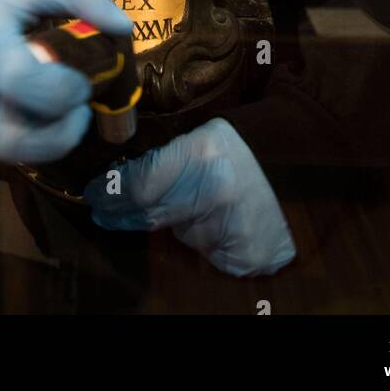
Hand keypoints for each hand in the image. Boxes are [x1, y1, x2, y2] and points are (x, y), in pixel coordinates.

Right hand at [0, 0, 133, 162]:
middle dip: (58, 137)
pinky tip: (26, 104)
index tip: (82, 83)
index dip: (59, 93)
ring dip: (43, 140)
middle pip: (8, 139)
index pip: (16, 80)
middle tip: (79, 110)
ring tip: (59, 110)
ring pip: (2, 149)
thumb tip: (126, 30)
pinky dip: (20, 129)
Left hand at [84, 117, 296, 276]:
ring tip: (199, 201)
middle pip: (152, 214)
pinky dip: (207, 237)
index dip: (111, 192)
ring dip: (179, 221)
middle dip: (122, 214)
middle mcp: (214, 192)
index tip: (91, 195)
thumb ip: (162, 158)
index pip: (141, 184)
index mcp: (202, 152)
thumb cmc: (241, 144)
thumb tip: (116, 183)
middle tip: (104, 213)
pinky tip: (221, 220)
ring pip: (182, 233)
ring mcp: (231, 227)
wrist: (298, 162)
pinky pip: (208, 251)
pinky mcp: (245, 255)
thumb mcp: (199, 136)